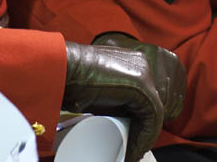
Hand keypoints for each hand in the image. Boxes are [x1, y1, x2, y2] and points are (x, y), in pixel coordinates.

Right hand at [62, 37, 186, 161]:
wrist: (60, 69)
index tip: (132, 142)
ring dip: (144, 138)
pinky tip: (135, 149)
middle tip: (133, 150)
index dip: (143, 123)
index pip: (148, 98)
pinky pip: (154, 114)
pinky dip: (146, 136)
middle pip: (153, 104)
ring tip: (132, 153)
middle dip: (145, 131)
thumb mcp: (101, 92)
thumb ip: (116, 101)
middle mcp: (142, 64)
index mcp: (133, 63)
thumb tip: (124, 124)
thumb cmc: (71, 80)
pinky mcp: (141, 84)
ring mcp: (143, 71)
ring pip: (155, 111)